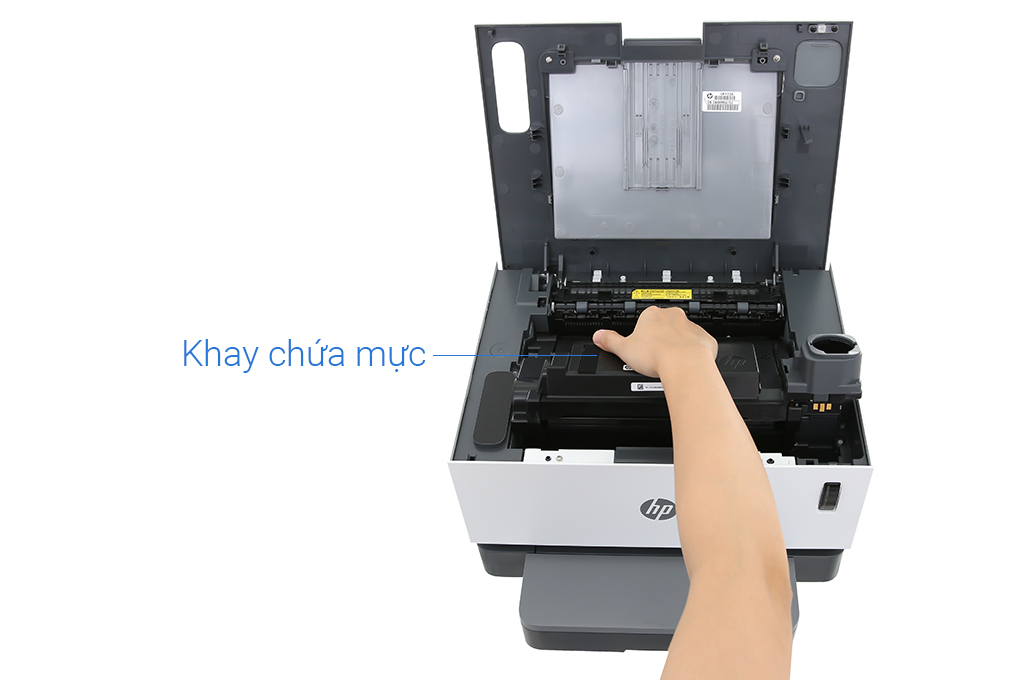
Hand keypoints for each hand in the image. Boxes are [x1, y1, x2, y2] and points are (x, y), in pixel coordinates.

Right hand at [592, 306, 717, 377]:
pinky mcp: (704, 339)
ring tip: (670, 362)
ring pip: (682, 334)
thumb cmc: (657, 355)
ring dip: (677, 344)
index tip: (641, 346)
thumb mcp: (623, 349)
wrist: (685, 364)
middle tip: (654, 355)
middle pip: (664, 325)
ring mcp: (690, 326)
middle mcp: (672, 316)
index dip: (641, 335)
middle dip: (660, 338)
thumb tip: (598, 336)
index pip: (644, 320)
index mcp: (652, 315)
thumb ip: (610, 341)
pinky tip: (686, 363)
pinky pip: (698, 344)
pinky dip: (694, 352)